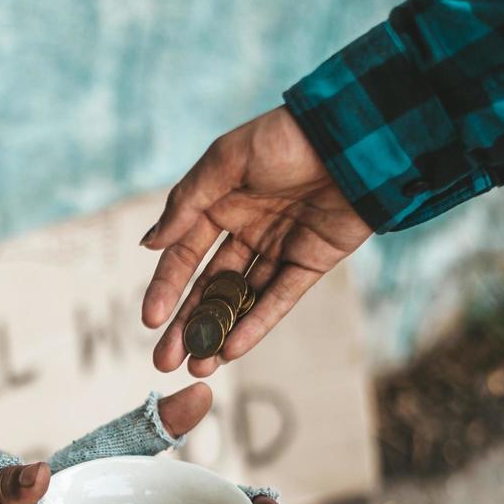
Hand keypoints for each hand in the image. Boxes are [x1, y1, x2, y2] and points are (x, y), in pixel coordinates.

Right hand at [140, 105, 372, 375]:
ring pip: (241, 299)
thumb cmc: (286, 137)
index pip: (184, 254)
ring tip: (198, 367)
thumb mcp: (228, 160)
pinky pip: (279, 298)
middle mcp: (246, 229)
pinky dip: (257, 323)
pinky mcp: (311, 261)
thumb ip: (187, 203)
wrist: (355, 136)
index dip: (166, 288)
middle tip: (164, 360)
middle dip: (187, 325)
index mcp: (220, 203)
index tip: (149, 320)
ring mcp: (279, 248)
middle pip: (209, 286)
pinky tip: (233, 349)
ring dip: (219, 333)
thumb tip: (148, 243)